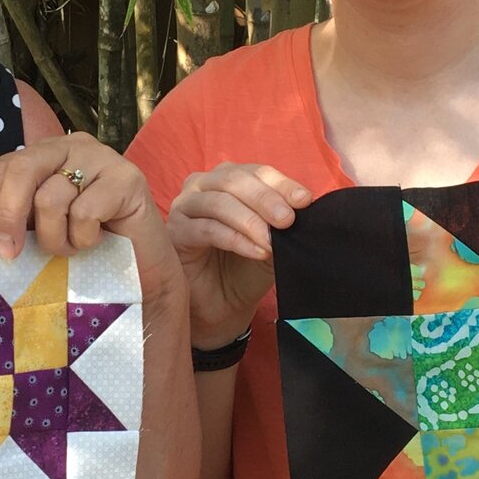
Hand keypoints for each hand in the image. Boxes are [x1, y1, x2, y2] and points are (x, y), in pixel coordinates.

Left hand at [0, 131, 163, 265]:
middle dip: (9, 216)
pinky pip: (84, 212)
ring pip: (51, 198)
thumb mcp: (41, 229)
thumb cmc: (88, 248)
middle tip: (11, 254)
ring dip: (55, 239)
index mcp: (44, 154)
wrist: (142, 269)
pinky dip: (84, 239)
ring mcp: (102, 157)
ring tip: (72, 249)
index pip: (1, 168)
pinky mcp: (127, 177)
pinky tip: (98, 241)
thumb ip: (15, 221)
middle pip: (22, 170)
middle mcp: (71, 146)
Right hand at [167, 162, 313, 348]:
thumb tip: (304, 206)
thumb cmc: (246, 268)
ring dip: (250, 221)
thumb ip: (283, 222)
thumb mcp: (274, 241)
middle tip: (288, 220)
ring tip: (272, 242)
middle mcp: (203, 185)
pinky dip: (235, 239)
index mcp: (229, 179)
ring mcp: (184, 207)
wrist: (224, 307)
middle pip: (234, 180)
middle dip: (265, 199)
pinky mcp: (174, 232)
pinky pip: (206, 229)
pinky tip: (256, 252)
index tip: (304, 201)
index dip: (281, 184)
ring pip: (219, 203)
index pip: (256, 172)